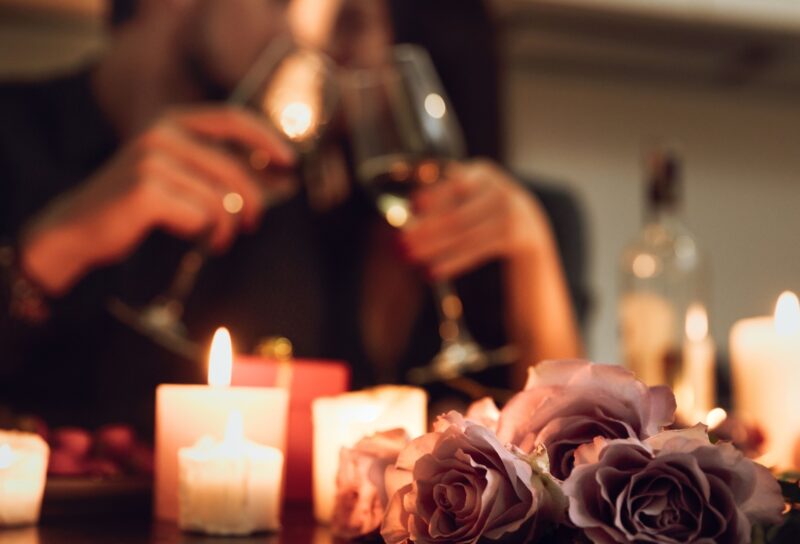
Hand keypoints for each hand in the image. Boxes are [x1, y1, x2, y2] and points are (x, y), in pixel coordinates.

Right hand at [20, 106, 295, 294]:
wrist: (77, 230)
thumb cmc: (134, 206)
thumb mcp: (174, 174)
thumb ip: (212, 167)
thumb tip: (275, 177)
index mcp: (170, 122)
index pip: (231, 119)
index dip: (265, 138)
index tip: (289, 161)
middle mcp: (160, 133)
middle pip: (233, 168)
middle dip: (253, 201)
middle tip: (253, 224)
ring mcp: (151, 160)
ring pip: (220, 197)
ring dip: (226, 227)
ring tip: (216, 239)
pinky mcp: (146, 190)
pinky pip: (202, 216)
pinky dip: (209, 235)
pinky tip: (201, 242)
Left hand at [400, 159, 555, 279]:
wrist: (531, 233)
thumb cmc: (485, 216)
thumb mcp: (468, 201)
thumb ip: (442, 204)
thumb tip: (407, 219)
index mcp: (482, 174)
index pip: (455, 184)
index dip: (434, 195)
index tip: (412, 205)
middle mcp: (501, 190)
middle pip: (457, 213)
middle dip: (426, 230)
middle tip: (401, 243)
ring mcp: (513, 214)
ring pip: (465, 234)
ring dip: (434, 248)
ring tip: (410, 258)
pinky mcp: (518, 239)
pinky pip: (478, 251)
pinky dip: (453, 262)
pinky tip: (432, 272)